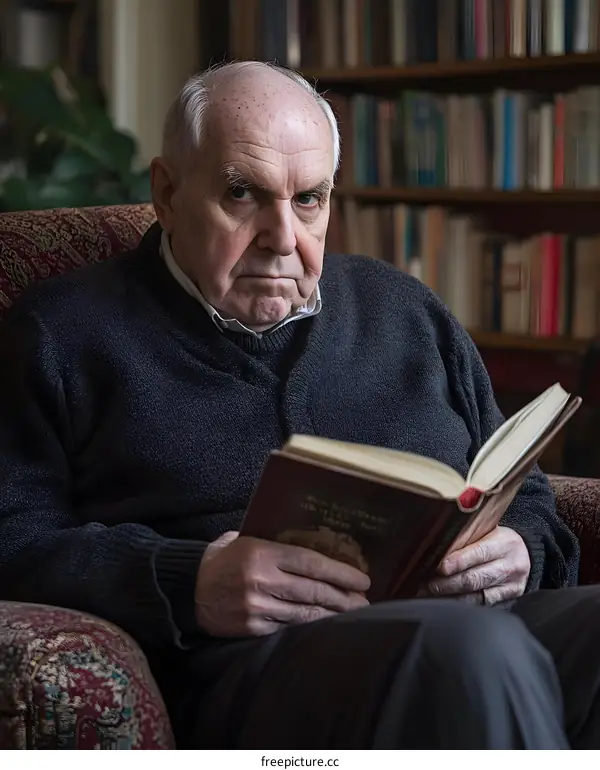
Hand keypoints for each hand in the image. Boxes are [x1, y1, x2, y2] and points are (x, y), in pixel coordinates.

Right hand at [195, 531, 370, 636]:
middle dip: (344, 597)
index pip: (311, 562)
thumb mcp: (244, 539)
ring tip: (353, 613)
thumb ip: (275, 542)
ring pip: (305, 613)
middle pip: (314, 590)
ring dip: (333, 614)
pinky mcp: (252, 628)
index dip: (340, 572)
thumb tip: (312, 543)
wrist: (186, 590)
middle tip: (364, 600)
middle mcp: (262, 581)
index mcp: (262, 553)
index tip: (362, 579)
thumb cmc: (220, 559)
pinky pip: (288, 628)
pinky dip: (309, 626)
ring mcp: (257, 607)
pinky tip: (325, 624)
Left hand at [425, 526, 529, 605]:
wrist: (523, 554)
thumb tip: (435, 548)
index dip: (459, 561)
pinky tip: (445, 602)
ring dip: (450, 597)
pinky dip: (461, 605)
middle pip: (475, 578)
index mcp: (505, 542)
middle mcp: (511, 565)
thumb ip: (465, 539)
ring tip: (429, 595)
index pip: (480, 553)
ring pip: (477, 596)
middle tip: (426, 585)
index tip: (440, 567)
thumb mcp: (486, 531)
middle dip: (447, 584)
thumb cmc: (496, 540)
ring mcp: (512, 586)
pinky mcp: (509, 600)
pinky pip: (482, 606)